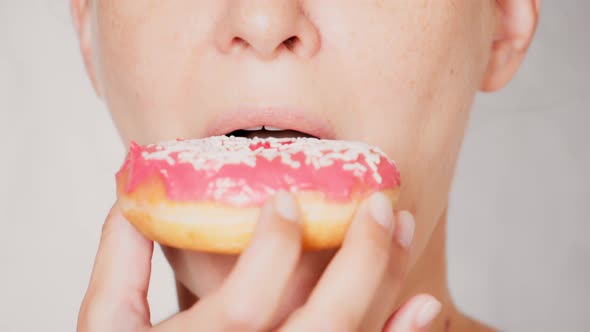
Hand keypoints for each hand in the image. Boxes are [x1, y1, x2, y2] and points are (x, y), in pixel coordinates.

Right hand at [77, 192, 440, 330]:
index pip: (248, 301)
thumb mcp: (108, 328)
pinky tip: (424, 304)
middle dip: (360, 258)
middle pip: (323, 322)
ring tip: (404, 228)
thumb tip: (133, 200)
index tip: (287, 199)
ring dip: (387, 283)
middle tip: (377, 205)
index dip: (275, 245)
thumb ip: (119, 266)